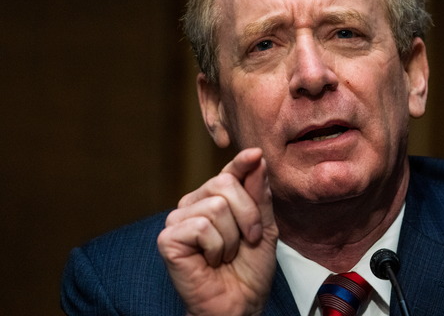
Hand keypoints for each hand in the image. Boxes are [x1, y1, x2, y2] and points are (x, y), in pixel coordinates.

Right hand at [157, 148, 277, 315]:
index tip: (255, 154)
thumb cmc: (250, 268)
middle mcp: (193, 204)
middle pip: (225, 184)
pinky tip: (210, 261)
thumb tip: (255, 157)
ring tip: (225, 255)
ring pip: (216, 206)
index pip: (229, 172)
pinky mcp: (168, 238)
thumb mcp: (264, 226)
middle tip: (246, 241)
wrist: (240, 303)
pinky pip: (202, 227)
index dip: (241, 162)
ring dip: (232, 238)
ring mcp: (178, 220)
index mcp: (215, 199)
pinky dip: (216, 248)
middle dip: (247, 215)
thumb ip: (259, 193)